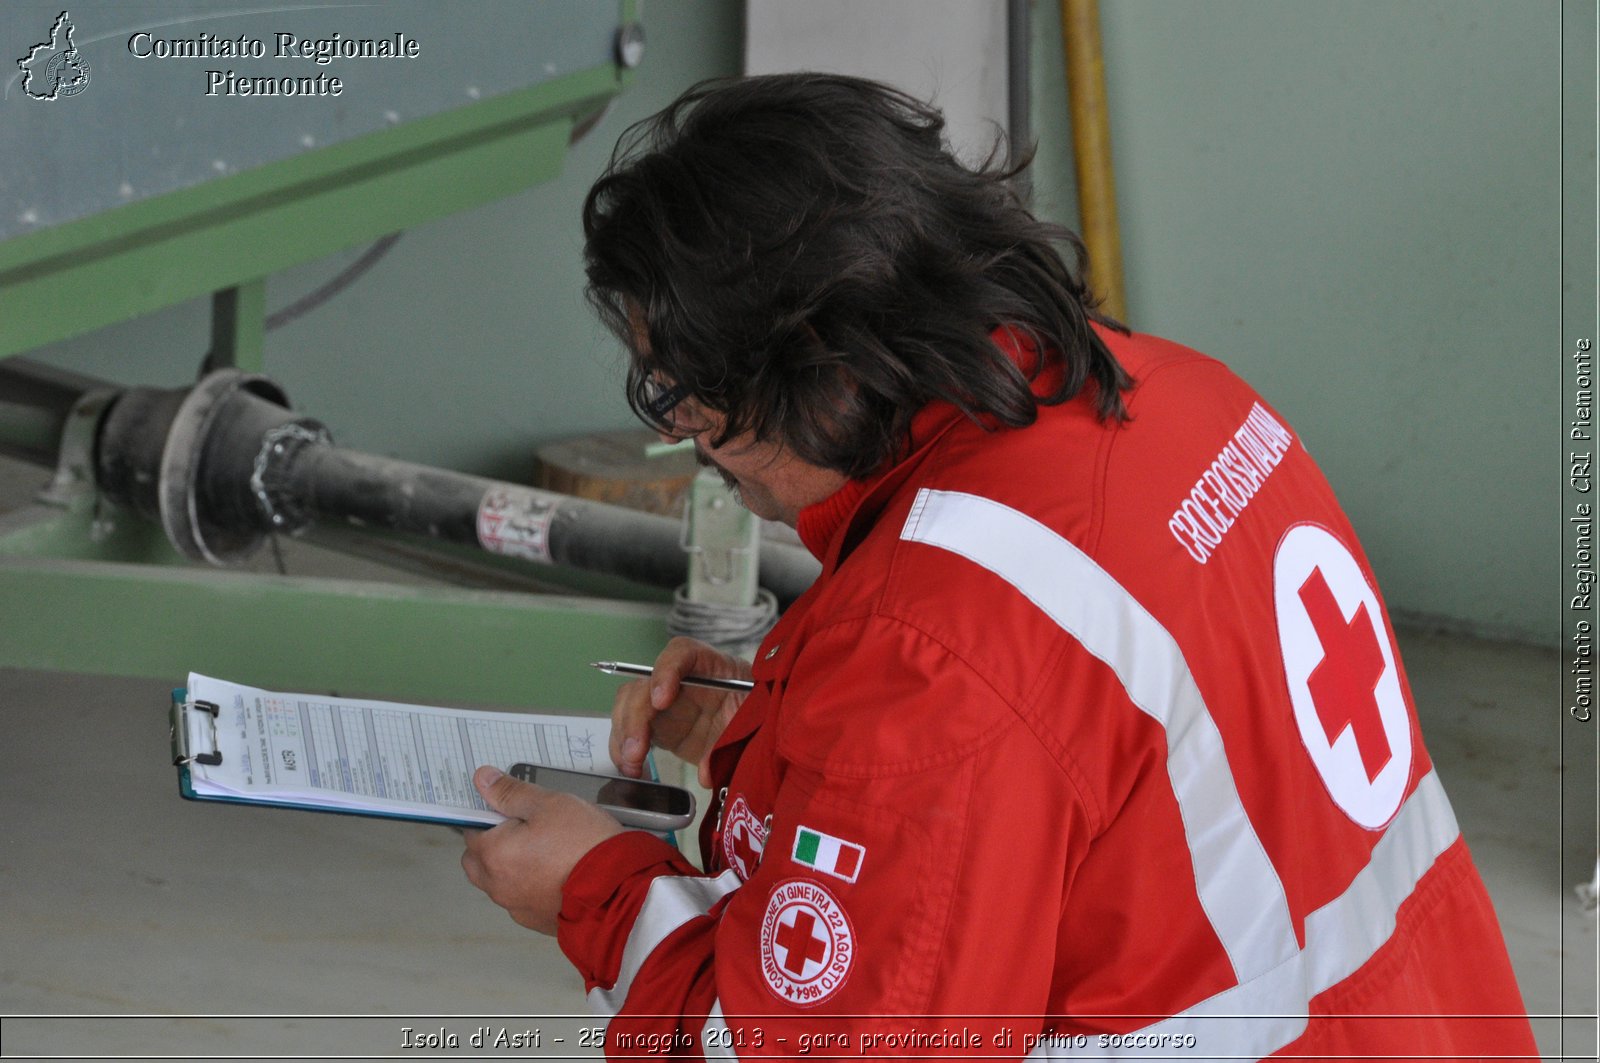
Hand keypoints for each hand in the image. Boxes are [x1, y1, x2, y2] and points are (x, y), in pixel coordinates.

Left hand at [460, 765, 623, 934]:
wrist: (618, 889)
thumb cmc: (585, 846)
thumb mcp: (549, 804)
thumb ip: (511, 792)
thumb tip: (483, 780)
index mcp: (494, 854)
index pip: (473, 829)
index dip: (491, 814)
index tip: (513, 809)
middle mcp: (498, 885)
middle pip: (478, 860)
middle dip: (494, 844)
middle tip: (528, 829)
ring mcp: (517, 907)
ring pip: (500, 882)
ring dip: (512, 868)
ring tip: (549, 852)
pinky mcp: (537, 921)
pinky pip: (523, 899)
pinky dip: (533, 886)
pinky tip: (559, 873)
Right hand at [610, 636, 750, 788]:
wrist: (759, 725)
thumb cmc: (758, 709)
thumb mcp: (753, 718)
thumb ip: (729, 741)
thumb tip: (706, 774)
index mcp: (709, 664)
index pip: (681, 653)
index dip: (666, 672)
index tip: (661, 701)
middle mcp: (679, 680)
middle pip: (643, 684)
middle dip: (634, 717)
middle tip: (637, 750)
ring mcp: (665, 705)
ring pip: (628, 707)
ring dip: (623, 736)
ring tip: (631, 765)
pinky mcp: (659, 729)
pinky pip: (630, 733)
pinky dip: (624, 752)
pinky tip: (632, 771)